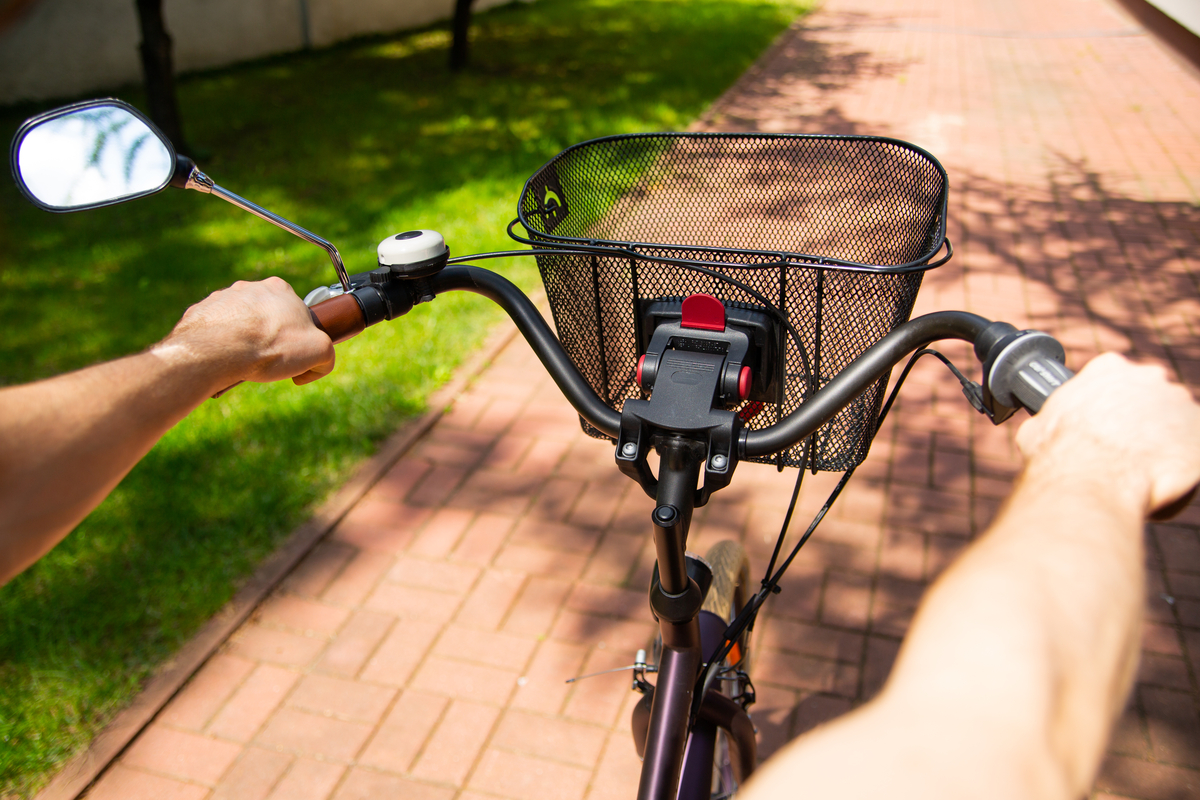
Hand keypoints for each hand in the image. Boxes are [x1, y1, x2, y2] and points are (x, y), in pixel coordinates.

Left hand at [159, 277, 336, 385]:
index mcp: (280, 289)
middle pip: (266, 317)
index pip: (296, 312)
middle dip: (269, 338)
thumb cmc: (270, 347)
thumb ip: (326, 356)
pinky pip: (215, 329)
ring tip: (244, 363)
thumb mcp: (320, 352)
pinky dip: (221, 344)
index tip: (293, 354)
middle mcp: (250, 287)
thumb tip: (315, 367)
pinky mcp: (200, 312)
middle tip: (270, 361)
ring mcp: (222, 298)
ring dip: (244, 341)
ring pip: (240, 322)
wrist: (218, 352)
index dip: (298, 336)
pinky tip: (223, 360)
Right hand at [1016, 353, 1199, 516]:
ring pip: (1175, 421)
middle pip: (1149, 394)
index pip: (1114, 373)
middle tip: (1122, 445)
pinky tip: (1157, 478)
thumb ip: (1051, 419)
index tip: (1102, 419)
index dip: (1107, 399)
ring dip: (1162, 440)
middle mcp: (1150, 377)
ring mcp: (1180, 404)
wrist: (1094, 481)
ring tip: (1140, 469)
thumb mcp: (1036, 428)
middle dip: (1140, 416)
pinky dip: (1179, 462)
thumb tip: (1043, 430)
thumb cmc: (1059, 454)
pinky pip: (1192, 449)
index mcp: (1109, 369)